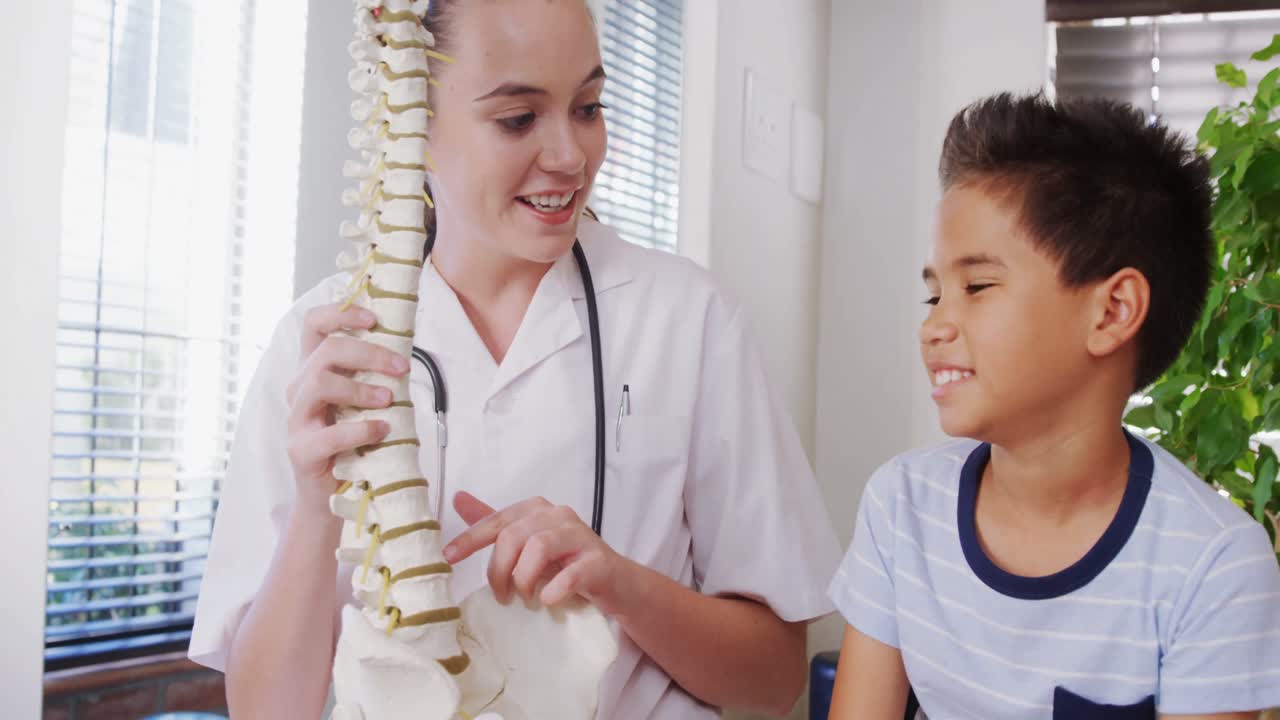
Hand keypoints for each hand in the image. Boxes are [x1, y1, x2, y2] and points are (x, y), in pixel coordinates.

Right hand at [284, 304, 409, 518]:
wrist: (331, 496)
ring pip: (320, 383)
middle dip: (368, 353)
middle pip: (326, 351)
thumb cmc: (353, 442)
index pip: (313, 325)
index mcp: (314, 370)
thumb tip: (405, 354)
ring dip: (361, 388)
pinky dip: (360, 430)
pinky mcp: (301, 451)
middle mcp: (300, 389)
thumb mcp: (365, 402)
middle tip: (401, 367)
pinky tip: (382, 430)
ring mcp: (297, 420)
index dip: (340, 314)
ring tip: (389, 400)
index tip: (373, 318)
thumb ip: (377, 377)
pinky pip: (328, 434)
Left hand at [443, 492, 642, 614]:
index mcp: (538, 510)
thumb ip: (495, 524)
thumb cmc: (568, 563)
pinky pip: (571, 574)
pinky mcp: (599, 562)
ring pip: (539, 547)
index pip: (498, 520)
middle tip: (502, 596)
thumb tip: (458, 498)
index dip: (471, 539)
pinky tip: (549, 601)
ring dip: (525, 579)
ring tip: (526, 598)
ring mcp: (582, 537)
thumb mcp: (528, 543)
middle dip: (500, 569)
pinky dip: (554, 590)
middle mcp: (559, 516)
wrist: (616, 584)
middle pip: (515, 535)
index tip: (448, 558)